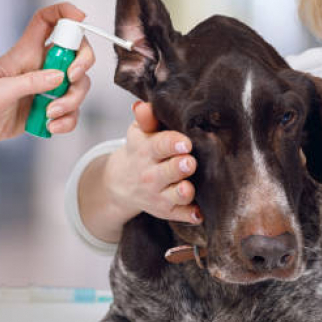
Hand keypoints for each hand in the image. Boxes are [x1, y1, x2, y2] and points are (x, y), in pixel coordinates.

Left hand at [0, 3, 93, 140]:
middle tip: (70, 79)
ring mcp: (48, 87)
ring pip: (79, 84)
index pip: (47, 21)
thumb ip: (27, 83)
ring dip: (72, 100)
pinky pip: (72, 111)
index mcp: (25, 52)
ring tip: (50, 114)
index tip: (80, 17)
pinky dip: (68, 120)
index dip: (64, 12)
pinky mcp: (50, 107)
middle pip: (76, 52)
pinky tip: (51, 126)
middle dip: (82, 63)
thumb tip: (58, 77)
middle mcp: (41, 66)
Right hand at [104, 101, 201, 223]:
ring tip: (188, 188)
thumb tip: (142, 105)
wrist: (123, 183)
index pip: (160, 146)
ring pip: (176, 196)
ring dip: (184, 192)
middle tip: (189, 162)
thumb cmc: (140, 150)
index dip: (173, 144)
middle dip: (179, 167)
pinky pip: (182, 216)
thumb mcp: (139, 133)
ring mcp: (160, 195)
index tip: (185, 142)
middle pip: (169, 172)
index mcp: (147, 151)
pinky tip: (198, 212)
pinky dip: (190, 215)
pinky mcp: (168, 210)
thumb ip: (145, 119)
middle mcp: (152, 175)